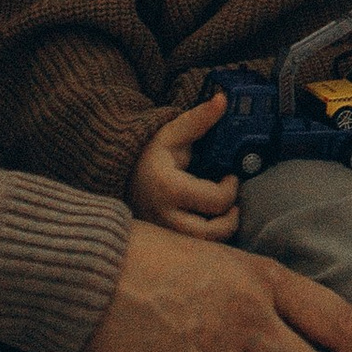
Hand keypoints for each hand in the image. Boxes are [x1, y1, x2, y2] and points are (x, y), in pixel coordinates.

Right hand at [127, 96, 240, 238]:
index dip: (231, 188)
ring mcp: (162, 233)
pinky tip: (208, 223)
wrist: (119, 175)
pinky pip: (190, 251)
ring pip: (201, 248)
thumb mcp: (172, 133)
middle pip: (210, 233)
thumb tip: (222, 100)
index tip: (230, 177)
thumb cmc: (147, 154)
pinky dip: (206, 242)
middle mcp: (164, 216)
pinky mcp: (163, 243)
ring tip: (223, 215)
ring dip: (219, 233)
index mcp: (168, 188)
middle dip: (230, 220)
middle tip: (233, 205)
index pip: (215, 200)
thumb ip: (199, 119)